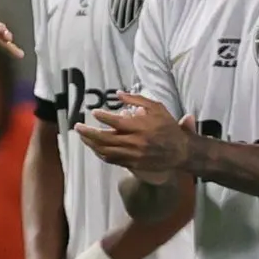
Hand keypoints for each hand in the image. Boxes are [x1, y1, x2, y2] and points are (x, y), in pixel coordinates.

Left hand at [75, 94, 189, 180]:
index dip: (103, 118)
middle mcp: (135, 142)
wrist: (180, 151)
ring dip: (91, 144)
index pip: (116, 123)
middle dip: (89, 133)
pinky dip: (100, 153)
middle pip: (106, 139)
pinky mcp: (132, 164)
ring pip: (106, 151)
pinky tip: (94, 147)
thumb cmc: (168, 126)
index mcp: (141, 127)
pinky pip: (112, 160)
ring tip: (82, 137)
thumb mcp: (156, 107)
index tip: (94, 113)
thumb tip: (118, 94)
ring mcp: (133, 155)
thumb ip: (137, 100)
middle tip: (78, 127)